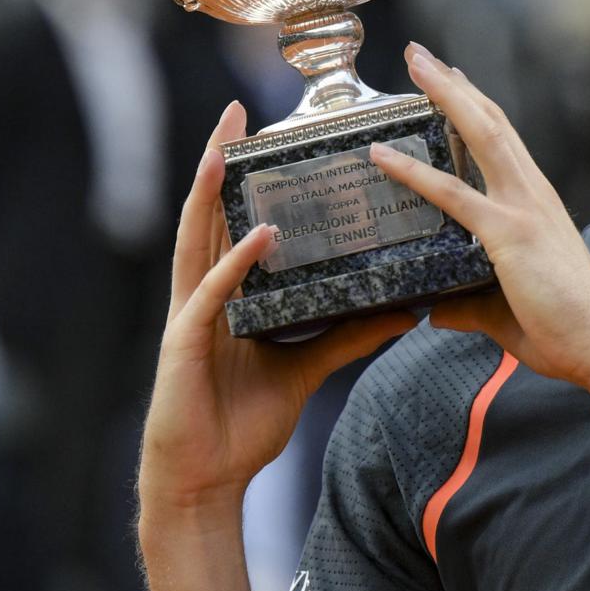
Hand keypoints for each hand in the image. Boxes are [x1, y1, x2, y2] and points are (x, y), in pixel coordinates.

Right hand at [140, 102, 415, 515]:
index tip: (257, 129)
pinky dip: (237, 262)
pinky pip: (213, 294)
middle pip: (207, 215)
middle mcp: (202, 293)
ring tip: (227, 148)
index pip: (230, 220)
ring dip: (210, 193)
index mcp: (224, 293)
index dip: (239, 175)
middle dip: (217, 161)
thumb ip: (348, 335)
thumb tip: (404, 312)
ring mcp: (189, 315)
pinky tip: (261, 236)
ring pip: (197, 241)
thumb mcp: (307, 367)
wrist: (207, 479)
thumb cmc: (243, 421)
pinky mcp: (185, 343)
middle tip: (234, 111)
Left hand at [369, 44, 589, 395]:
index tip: (451, 79)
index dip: (475, 106)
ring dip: (444, 96)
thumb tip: (438, 310)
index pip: (504, 140)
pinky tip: (381, 155)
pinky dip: (413, 172)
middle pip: (491, 121)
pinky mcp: (508, 233)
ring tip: (414, 65)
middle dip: (454, 85)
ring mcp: (522, 208)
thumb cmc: (567, 330)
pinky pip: (452, 194)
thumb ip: (470, 306)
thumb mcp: (507, 311)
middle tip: (420, 55)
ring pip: (479, 134)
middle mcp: (532, 194)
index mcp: (538, 204)